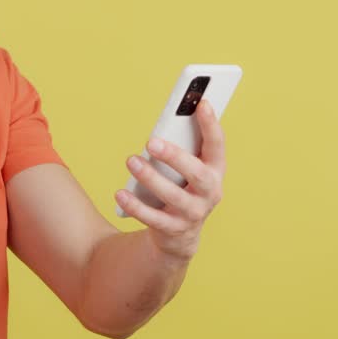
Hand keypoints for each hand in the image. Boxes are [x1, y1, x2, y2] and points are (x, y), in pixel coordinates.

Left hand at [114, 98, 226, 262]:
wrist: (180, 235)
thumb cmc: (182, 187)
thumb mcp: (187, 168)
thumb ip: (183, 146)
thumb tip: (168, 120)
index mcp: (215, 170)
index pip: (217, 145)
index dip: (211, 125)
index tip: (202, 103)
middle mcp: (210, 193)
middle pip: (196, 173)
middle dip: (174, 156)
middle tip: (151, 141)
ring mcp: (193, 213)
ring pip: (173, 196)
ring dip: (150, 178)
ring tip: (131, 161)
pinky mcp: (174, 229)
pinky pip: (153, 218)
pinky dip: (135, 206)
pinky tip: (120, 193)